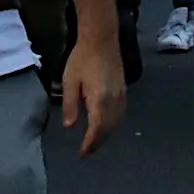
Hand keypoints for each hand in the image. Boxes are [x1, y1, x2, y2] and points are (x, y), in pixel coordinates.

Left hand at [60, 39, 126, 155]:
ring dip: (107, 136)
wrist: (101, 39)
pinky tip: (106, 127)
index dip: (90, 144)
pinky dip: (114, 125)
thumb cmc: (82, 58)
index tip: (82, 153)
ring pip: (117, 124)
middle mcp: (114, 100)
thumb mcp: (69, 81)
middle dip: (98, 143)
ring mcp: (121, 96)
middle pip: (108, 130)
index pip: (96, 129)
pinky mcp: (124, 91)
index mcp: (99, 99)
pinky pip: (121, 115)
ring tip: (95, 143)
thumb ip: (70, 105)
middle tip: (87, 152)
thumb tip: (69, 127)